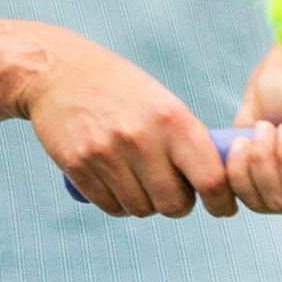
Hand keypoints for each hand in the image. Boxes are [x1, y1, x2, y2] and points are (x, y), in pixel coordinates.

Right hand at [21, 29, 233, 218]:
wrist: (59, 71)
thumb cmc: (121, 88)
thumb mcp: (164, 102)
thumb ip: (187, 140)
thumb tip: (215, 184)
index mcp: (172, 119)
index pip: (210, 179)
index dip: (221, 201)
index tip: (222, 206)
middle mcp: (141, 138)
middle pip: (174, 204)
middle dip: (177, 204)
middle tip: (171, 189)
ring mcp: (107, 153)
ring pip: (141, 209)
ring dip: (145, 203)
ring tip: (139, 179)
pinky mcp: (78, 165)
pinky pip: (111, 207)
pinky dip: (118, 203)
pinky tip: (116, 181)